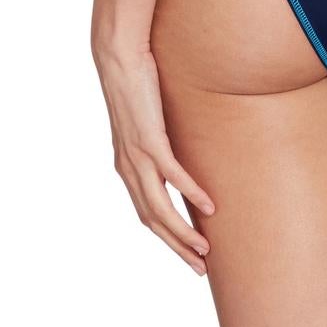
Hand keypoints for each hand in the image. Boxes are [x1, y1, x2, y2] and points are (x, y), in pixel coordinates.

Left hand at [95, 44, 214, 275]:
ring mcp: (137, 155)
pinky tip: (207, 206)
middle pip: (153, 220)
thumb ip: (160, 141)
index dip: (168, 238)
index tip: (190, 254)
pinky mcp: (149, 139)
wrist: (118, 58)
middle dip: (177, 247)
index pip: (147, 214)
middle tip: (200, 268)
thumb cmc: (136, 84)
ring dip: (183, 232)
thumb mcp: (148, 120)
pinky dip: (190, 193)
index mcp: (127, 168)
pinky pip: (172, 174)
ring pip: (160, 206)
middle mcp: (128, 168)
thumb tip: (180, 150)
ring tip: (204, 249)